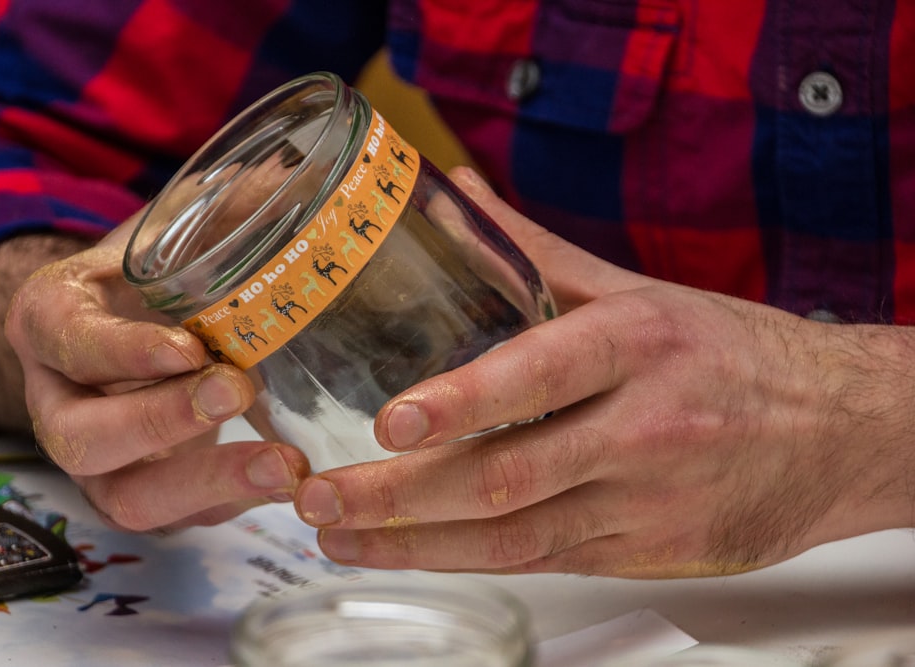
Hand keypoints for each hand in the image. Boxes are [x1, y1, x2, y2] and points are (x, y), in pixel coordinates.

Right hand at [5, 213, 309, 532]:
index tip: (190, 346)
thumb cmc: (164, 269)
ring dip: (203, 483)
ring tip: (282, 465)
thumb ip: (235, 202)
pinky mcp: (147, 490)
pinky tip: (287, 478)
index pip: (66, 340)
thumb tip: (320, 172)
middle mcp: (60, 398)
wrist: (145, 323)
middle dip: (160, 421)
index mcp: (53, 319)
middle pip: (81, 435)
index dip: (123, 351)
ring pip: (124, 496)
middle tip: (237, 389)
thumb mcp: (183, 226)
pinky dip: (233, 503)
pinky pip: (179, 518)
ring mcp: (100, 457)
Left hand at [293, 167, 914, 577]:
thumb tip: (454, 192)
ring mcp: (644, 502)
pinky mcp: (646, 554)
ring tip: (340, 534)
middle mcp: (642, 426)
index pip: (538, 374)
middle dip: (400, 495)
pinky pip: (545, 561)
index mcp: (638, 344)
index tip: (389, 420)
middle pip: (507, 475)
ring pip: (514, 536)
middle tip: (319, 496)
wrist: (838, 433)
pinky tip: (414, 553)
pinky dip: (470, 559)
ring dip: (416, 542)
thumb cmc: (732, 355)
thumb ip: (534, 250)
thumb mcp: (639, 291)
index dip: (462, 403)